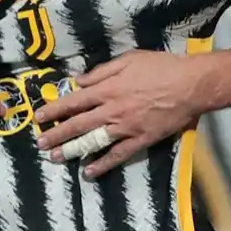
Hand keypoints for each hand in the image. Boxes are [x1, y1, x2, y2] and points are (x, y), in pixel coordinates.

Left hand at [35, 50, 205, 177]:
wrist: (191, 85)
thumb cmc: (161, 67)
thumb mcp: (129, 59)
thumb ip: (102, 71)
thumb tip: (79, 81)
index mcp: (108, 89)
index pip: (74, 101)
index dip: (55, 109)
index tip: (39, 116)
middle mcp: (112, 110)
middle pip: (78, 124)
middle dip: (56, 133)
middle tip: (40, 143)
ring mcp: (125, 128)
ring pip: (93, 141)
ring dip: (72, 150)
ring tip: (55, 157)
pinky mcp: (141, 140)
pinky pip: (118, 155)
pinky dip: (103, 164)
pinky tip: (88, 171)